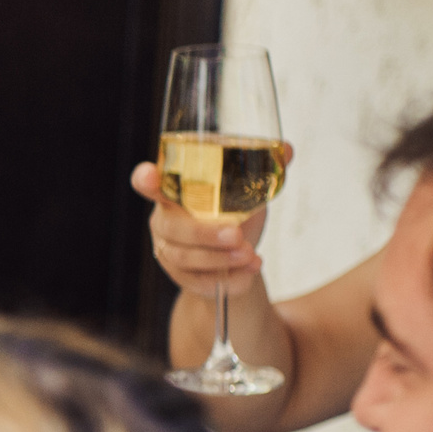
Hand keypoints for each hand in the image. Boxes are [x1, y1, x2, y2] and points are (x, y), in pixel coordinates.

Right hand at [131, 156, 283, 300]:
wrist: (238, 257)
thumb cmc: (234, 214)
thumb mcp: (248, 191)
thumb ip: (263, 170)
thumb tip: (287, 150)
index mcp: (174, 192)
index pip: (149, 183)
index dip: (146, 180)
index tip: (149, 175)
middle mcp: (164, 219)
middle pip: (172, 227)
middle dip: (205, 233)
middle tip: (237, 235)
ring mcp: (168, 249)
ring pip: (184, 257)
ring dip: (220, 258)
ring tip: (251, 256)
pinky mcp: (180, 276)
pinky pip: (197, 281)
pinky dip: (227, 279)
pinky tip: (249, 272)